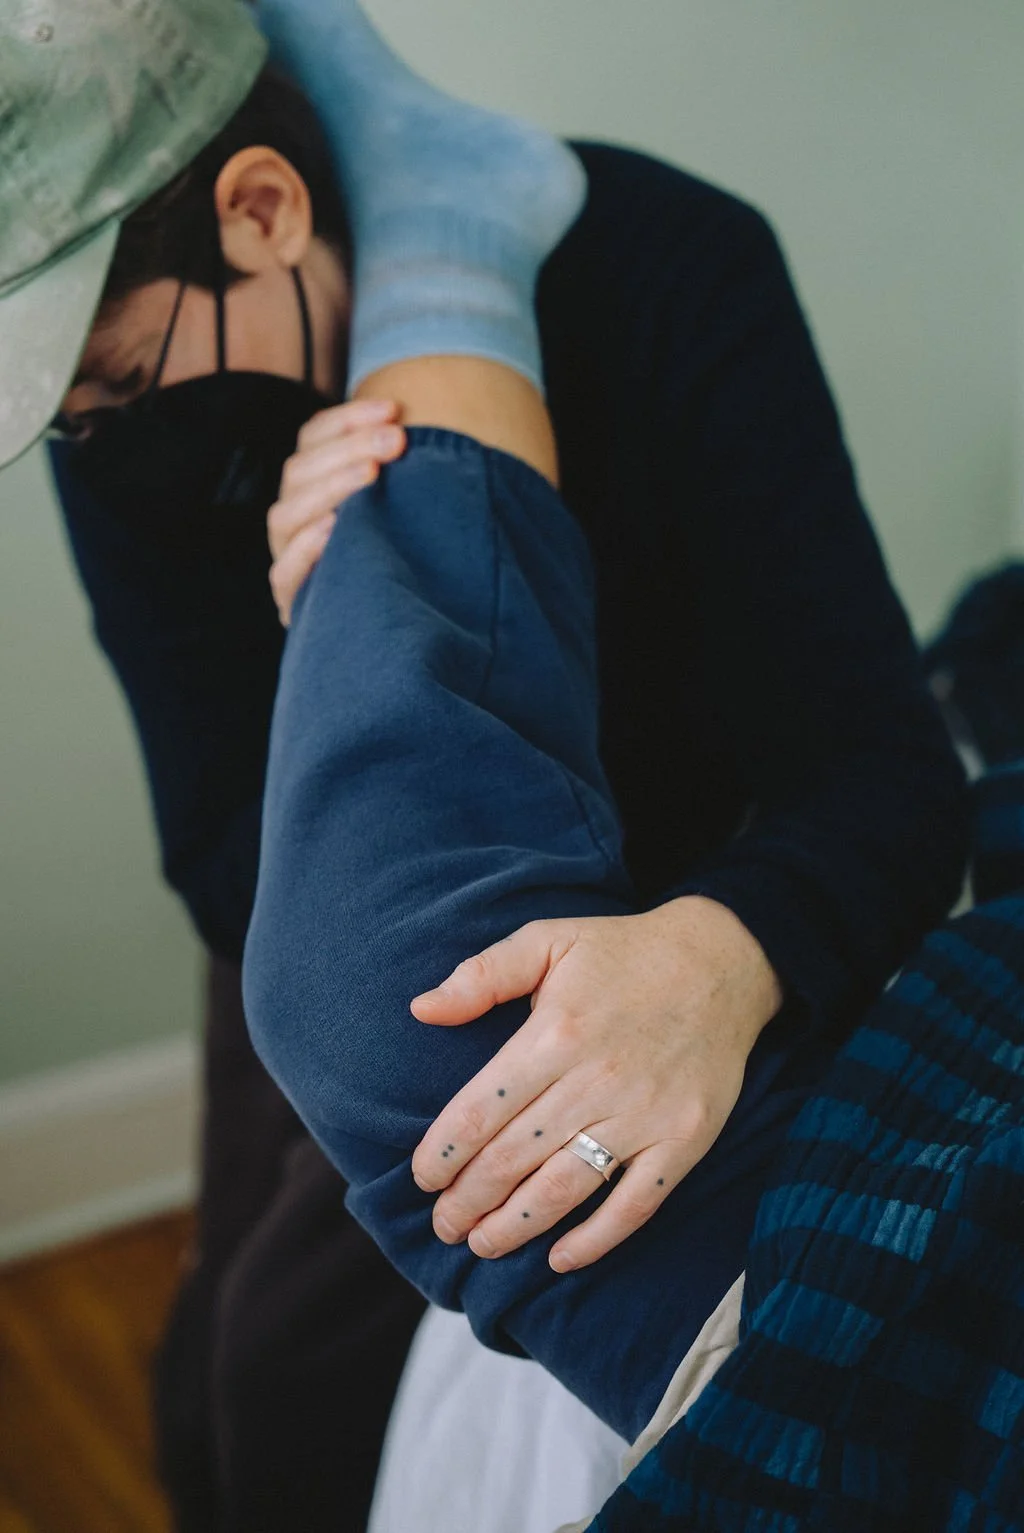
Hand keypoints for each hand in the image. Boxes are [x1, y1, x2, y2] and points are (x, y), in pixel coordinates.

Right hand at [267, 397, 405, 624]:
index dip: (348, 418)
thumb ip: (398, 476)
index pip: (313, 439)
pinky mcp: (292, 603)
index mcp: (310, 488)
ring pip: (285, 515)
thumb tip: (421, 427)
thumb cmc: (400, 560)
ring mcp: (287, 560)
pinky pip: (284, 574)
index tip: (394, 407)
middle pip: (299, 470)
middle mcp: (292, 521)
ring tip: (370, 475)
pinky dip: (306, 549)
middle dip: (348, 447)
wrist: (384, 639)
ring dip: (329, 489)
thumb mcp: (400, 512)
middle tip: (396, 440)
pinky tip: (335, 528)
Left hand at [410, 896, 781, 1272]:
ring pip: (564, 1188)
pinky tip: (560, 1259)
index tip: (423, 1177)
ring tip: (481, 1244)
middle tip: (442, 1224)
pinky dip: (596, 1240)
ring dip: (515, 1226)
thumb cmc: (623, 952)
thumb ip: (481, 975)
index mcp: (555, 1033)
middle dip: (468, 1199)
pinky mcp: (684, 1139)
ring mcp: (644, 1115)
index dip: (444, 1152)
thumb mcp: (547, 939)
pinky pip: (635, 1204)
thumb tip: (421, 1009)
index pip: (481, 1110)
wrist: (722, 961)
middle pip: (513, 1158)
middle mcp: (596, 1079)